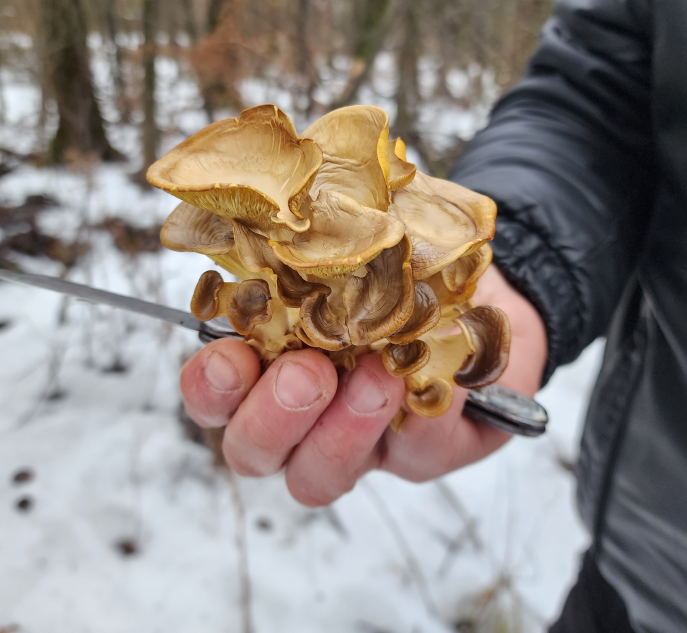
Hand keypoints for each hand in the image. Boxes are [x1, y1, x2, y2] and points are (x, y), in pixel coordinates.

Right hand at [179, 264, 547, 505]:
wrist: (475, 290)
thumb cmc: (398, 265)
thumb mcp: (353, 239)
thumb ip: (312, 235)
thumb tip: (283, 211)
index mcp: (266, 364)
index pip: (215, 396)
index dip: (211, 388)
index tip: (229, 356)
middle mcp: (302, 418)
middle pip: (253, 452)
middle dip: (273, 416)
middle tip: (308, 373)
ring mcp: (358, 445)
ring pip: (319, 475)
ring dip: (342, 432)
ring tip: (377, 379)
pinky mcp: (421, 455)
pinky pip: (416, 453)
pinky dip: (424, 415)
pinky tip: (439, 374)